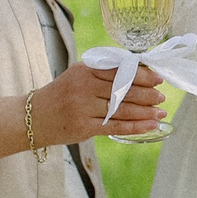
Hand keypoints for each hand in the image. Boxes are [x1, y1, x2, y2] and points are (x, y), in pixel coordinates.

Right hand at [34, 59, 165, 147]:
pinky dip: (136, 126)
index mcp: (85, 70)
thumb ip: (104, 73)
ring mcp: (83, 108)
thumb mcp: (78, 76)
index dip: (142, 75)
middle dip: (148, 94)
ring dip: (146, 111)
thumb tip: (140, 71)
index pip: (120, 70)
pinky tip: (151, 125)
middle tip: (162, 97)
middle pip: (124, 90)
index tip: (158, 78)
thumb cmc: (62, 95)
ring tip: (161, 112)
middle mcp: (84, 87)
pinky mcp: (84, 127)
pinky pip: (116, 126)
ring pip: (123, 109)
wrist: (34, 118)